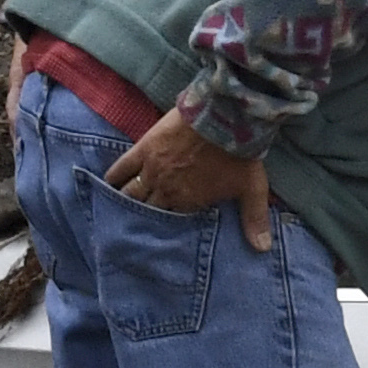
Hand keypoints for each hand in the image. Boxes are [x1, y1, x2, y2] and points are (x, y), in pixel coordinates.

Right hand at [104, 117, 275, 249]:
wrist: (225, 117)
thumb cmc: (239, 154)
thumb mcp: (252, 188)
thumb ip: (254, 219)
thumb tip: (263, 250)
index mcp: (189, 202)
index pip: (171, 223)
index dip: (164, 231)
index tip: (157, 238)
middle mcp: (166, 190)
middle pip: (146, 211)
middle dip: (140, 221)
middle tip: (129, 230)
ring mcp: (152, 169)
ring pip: (131, 192)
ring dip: (123, 203)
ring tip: (113, 213)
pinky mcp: (144, 148)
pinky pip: (121, 167)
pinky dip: (112, 177)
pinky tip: (105, 184)